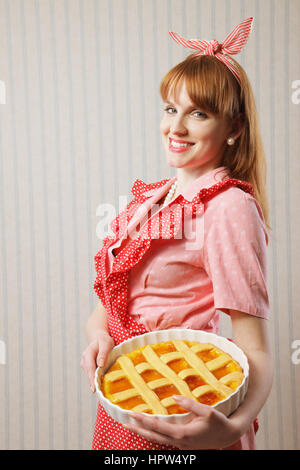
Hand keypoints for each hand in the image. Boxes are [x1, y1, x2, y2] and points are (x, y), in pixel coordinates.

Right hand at [80, 330, 113, 392]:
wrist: (99, 338)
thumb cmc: (104, 340)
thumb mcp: (106, 343)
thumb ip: (103, 353)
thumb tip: (100, 365)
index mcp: (87, 354)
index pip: (90, 368)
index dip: (92, 379)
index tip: (94, 389)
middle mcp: (84, 360)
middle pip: (89, 374)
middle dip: (93, 383)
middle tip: (99, 393)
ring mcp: (85, 364)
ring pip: (90, 375)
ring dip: (95, 382)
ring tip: (101, 390)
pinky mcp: (88, 367)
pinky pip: (92, 374)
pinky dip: (96, 379)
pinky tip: (101, 384)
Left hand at [124, 395, 239, 449]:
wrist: (229, 436)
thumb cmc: (219, 422)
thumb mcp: (207, 410)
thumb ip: (190, 404)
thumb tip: (174, 397)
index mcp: (183, 433)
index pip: (158, 426)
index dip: (144, 420)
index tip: (132, 414)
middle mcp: (179, 441)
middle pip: (154, 436)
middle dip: (138, 430)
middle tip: (124, 423)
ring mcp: (182, 445)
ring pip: (158, 440)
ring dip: (144, 433)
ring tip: (132, 426)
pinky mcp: (184, 445)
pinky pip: (165, 440)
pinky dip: (155, 435)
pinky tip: (150, 431)